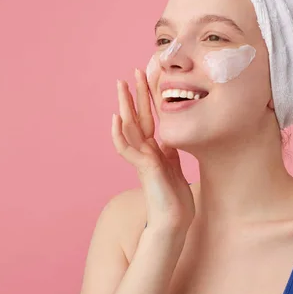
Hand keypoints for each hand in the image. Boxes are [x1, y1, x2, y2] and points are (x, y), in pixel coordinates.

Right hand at [112, 69, 194, 232]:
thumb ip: (170, 152)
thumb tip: (168, 139)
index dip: (148, 99)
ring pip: (129, 127)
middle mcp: (146, 151)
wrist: (175, 222)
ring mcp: (142, 159)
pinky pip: (126, 148)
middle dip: (135, 94)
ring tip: (120, 86)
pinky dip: (119, 134)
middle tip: (131, 72)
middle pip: (137, 117)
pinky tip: (116, 118)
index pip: (150, 118)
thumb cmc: (176, 200)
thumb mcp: (176, 168)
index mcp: (155, 150)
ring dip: (124, 106)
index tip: (148, 79)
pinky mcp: (142, 168)